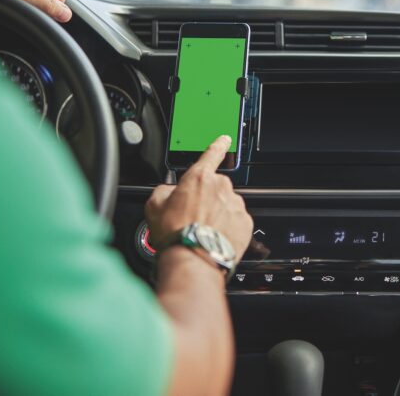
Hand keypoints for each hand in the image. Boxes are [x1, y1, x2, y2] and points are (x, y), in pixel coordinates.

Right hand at [145, 136, 253, 260]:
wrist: (194, 260)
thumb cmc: (175, 235)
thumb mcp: (154, 206)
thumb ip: (164, 191)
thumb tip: (169, 191)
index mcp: (199, 178)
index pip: (212, 154)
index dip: (218, 145)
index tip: (225, 139)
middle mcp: (221, 187)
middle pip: (215, 188)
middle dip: (206, 199)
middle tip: (192, 218)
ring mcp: (235, 205)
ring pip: (226, 205)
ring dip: (216, 215)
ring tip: (201, 232)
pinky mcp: (245, 223)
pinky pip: (235, 221)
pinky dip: (226, 228)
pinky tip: (213, 239)